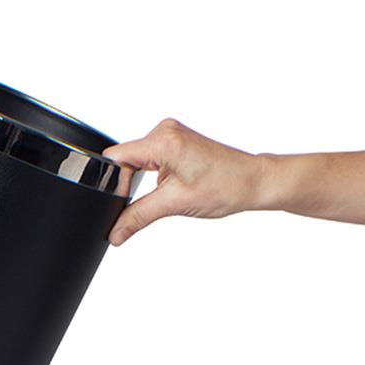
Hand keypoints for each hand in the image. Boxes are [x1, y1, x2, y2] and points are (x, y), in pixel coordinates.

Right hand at [103, 119, 266, 244]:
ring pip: (135, 161)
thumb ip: (137, 218)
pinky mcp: (175, 142)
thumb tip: (115, 233)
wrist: (252, 182)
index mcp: (163, 141)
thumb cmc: (226, 186)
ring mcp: (170, 135)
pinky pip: (148, 159)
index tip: (121, 205)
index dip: (112, 184)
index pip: (115, 158)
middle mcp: (165, 131)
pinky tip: (168, 187)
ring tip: (165, 193)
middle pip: (123, 160)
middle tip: (144, 203)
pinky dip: (150, 177)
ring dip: (140, 182)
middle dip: (126, 186)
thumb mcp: (174, 204)